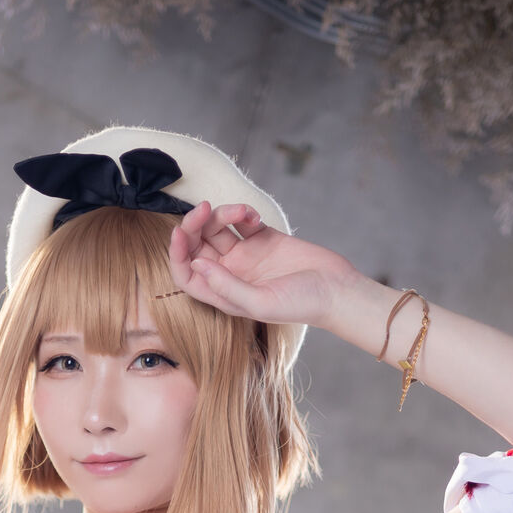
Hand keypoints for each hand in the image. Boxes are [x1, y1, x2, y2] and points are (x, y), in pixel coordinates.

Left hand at [166, 200, 360, 330]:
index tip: (180, 233)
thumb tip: (196, 264)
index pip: (187, 276)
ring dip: (223, 213)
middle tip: (204, 208)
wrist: (335, 289)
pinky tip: (254, 216)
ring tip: (243, 212)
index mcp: (223, 295)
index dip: (177, 255)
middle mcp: (230, 274)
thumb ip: (226, 286)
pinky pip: (241, 220)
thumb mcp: (261, 302)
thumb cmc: (301, 304)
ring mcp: (246, 255)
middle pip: (197, 247)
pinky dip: (242, 212)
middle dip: (195, 225)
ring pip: (217, 229)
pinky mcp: (263, 237)